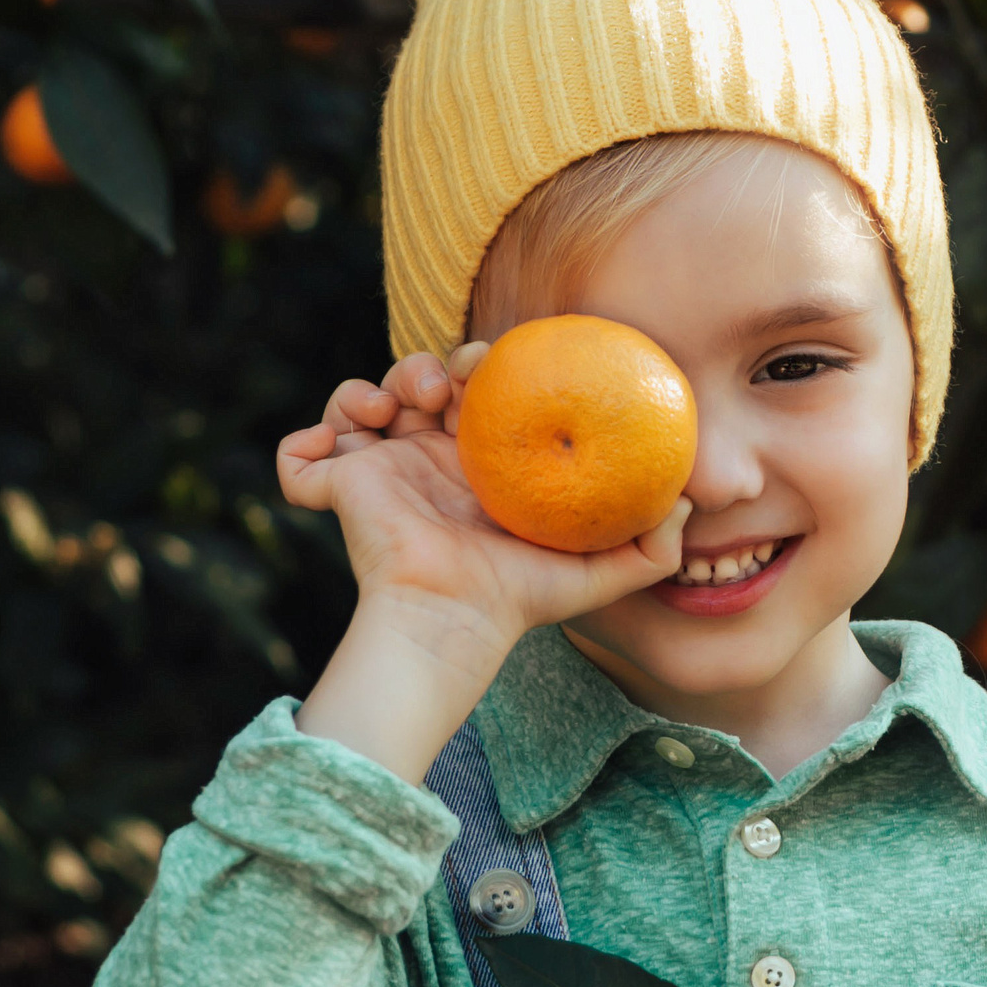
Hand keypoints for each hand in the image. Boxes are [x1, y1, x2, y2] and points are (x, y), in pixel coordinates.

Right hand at [276, 347, 688, 762]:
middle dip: (423, 365)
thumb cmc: (520, 600)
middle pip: (412, 384)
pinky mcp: (337, 491)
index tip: (490, 363)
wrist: (455, 622)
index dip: (479, 364)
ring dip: (365, 388)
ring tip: (389, 407)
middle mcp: (424, 461)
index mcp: (477, 464)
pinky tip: (341, 447)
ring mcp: (376, 473)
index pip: (475, 392)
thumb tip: (690, 505)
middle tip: (444, 384)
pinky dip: (302, 448)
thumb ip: (650, 544)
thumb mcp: (598, 572)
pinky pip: (297, 460)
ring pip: (354, 402)